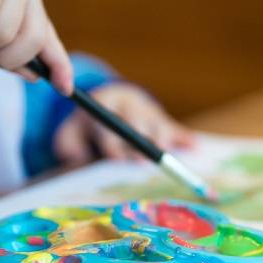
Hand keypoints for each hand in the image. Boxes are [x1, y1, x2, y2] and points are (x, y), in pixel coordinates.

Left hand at [53, 83, 194, 165]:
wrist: (109, 101)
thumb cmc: (87, 128)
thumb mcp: (70, 133)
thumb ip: (68, 146)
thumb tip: (77, 159)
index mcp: (104, 106)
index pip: (108, 124)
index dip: (111, 142)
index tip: (114, 158)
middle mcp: (128, 106)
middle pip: (136, 122)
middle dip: (138, 141)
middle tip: (141, 160)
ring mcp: (148, 112)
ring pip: (157, 124)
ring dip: (162, 138)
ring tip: (164, 153)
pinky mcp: (163, 121)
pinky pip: (176, 129)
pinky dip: (185, 139)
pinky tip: (194, 148)